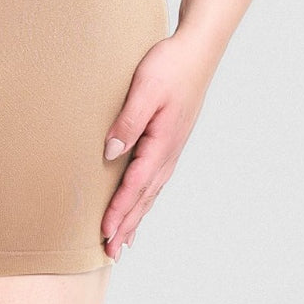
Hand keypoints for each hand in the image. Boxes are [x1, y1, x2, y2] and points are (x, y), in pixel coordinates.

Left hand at [100, 30, 216, 260]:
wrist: (197, 50)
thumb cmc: (170, 66)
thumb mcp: (144, 90)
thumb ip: (128, 122)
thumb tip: (110, 152)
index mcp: (162, 143)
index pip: (136, 185)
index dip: (120, 211)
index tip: (105, 233)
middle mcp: (169, 152)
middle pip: (145, 197)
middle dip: (128, 225)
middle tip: (112, 252)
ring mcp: (173, 148)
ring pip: (152, 191)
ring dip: (137, 216)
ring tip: (125, 240)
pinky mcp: (172, 140)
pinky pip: (156, 178)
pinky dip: (146, 197)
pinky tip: (141, 202)